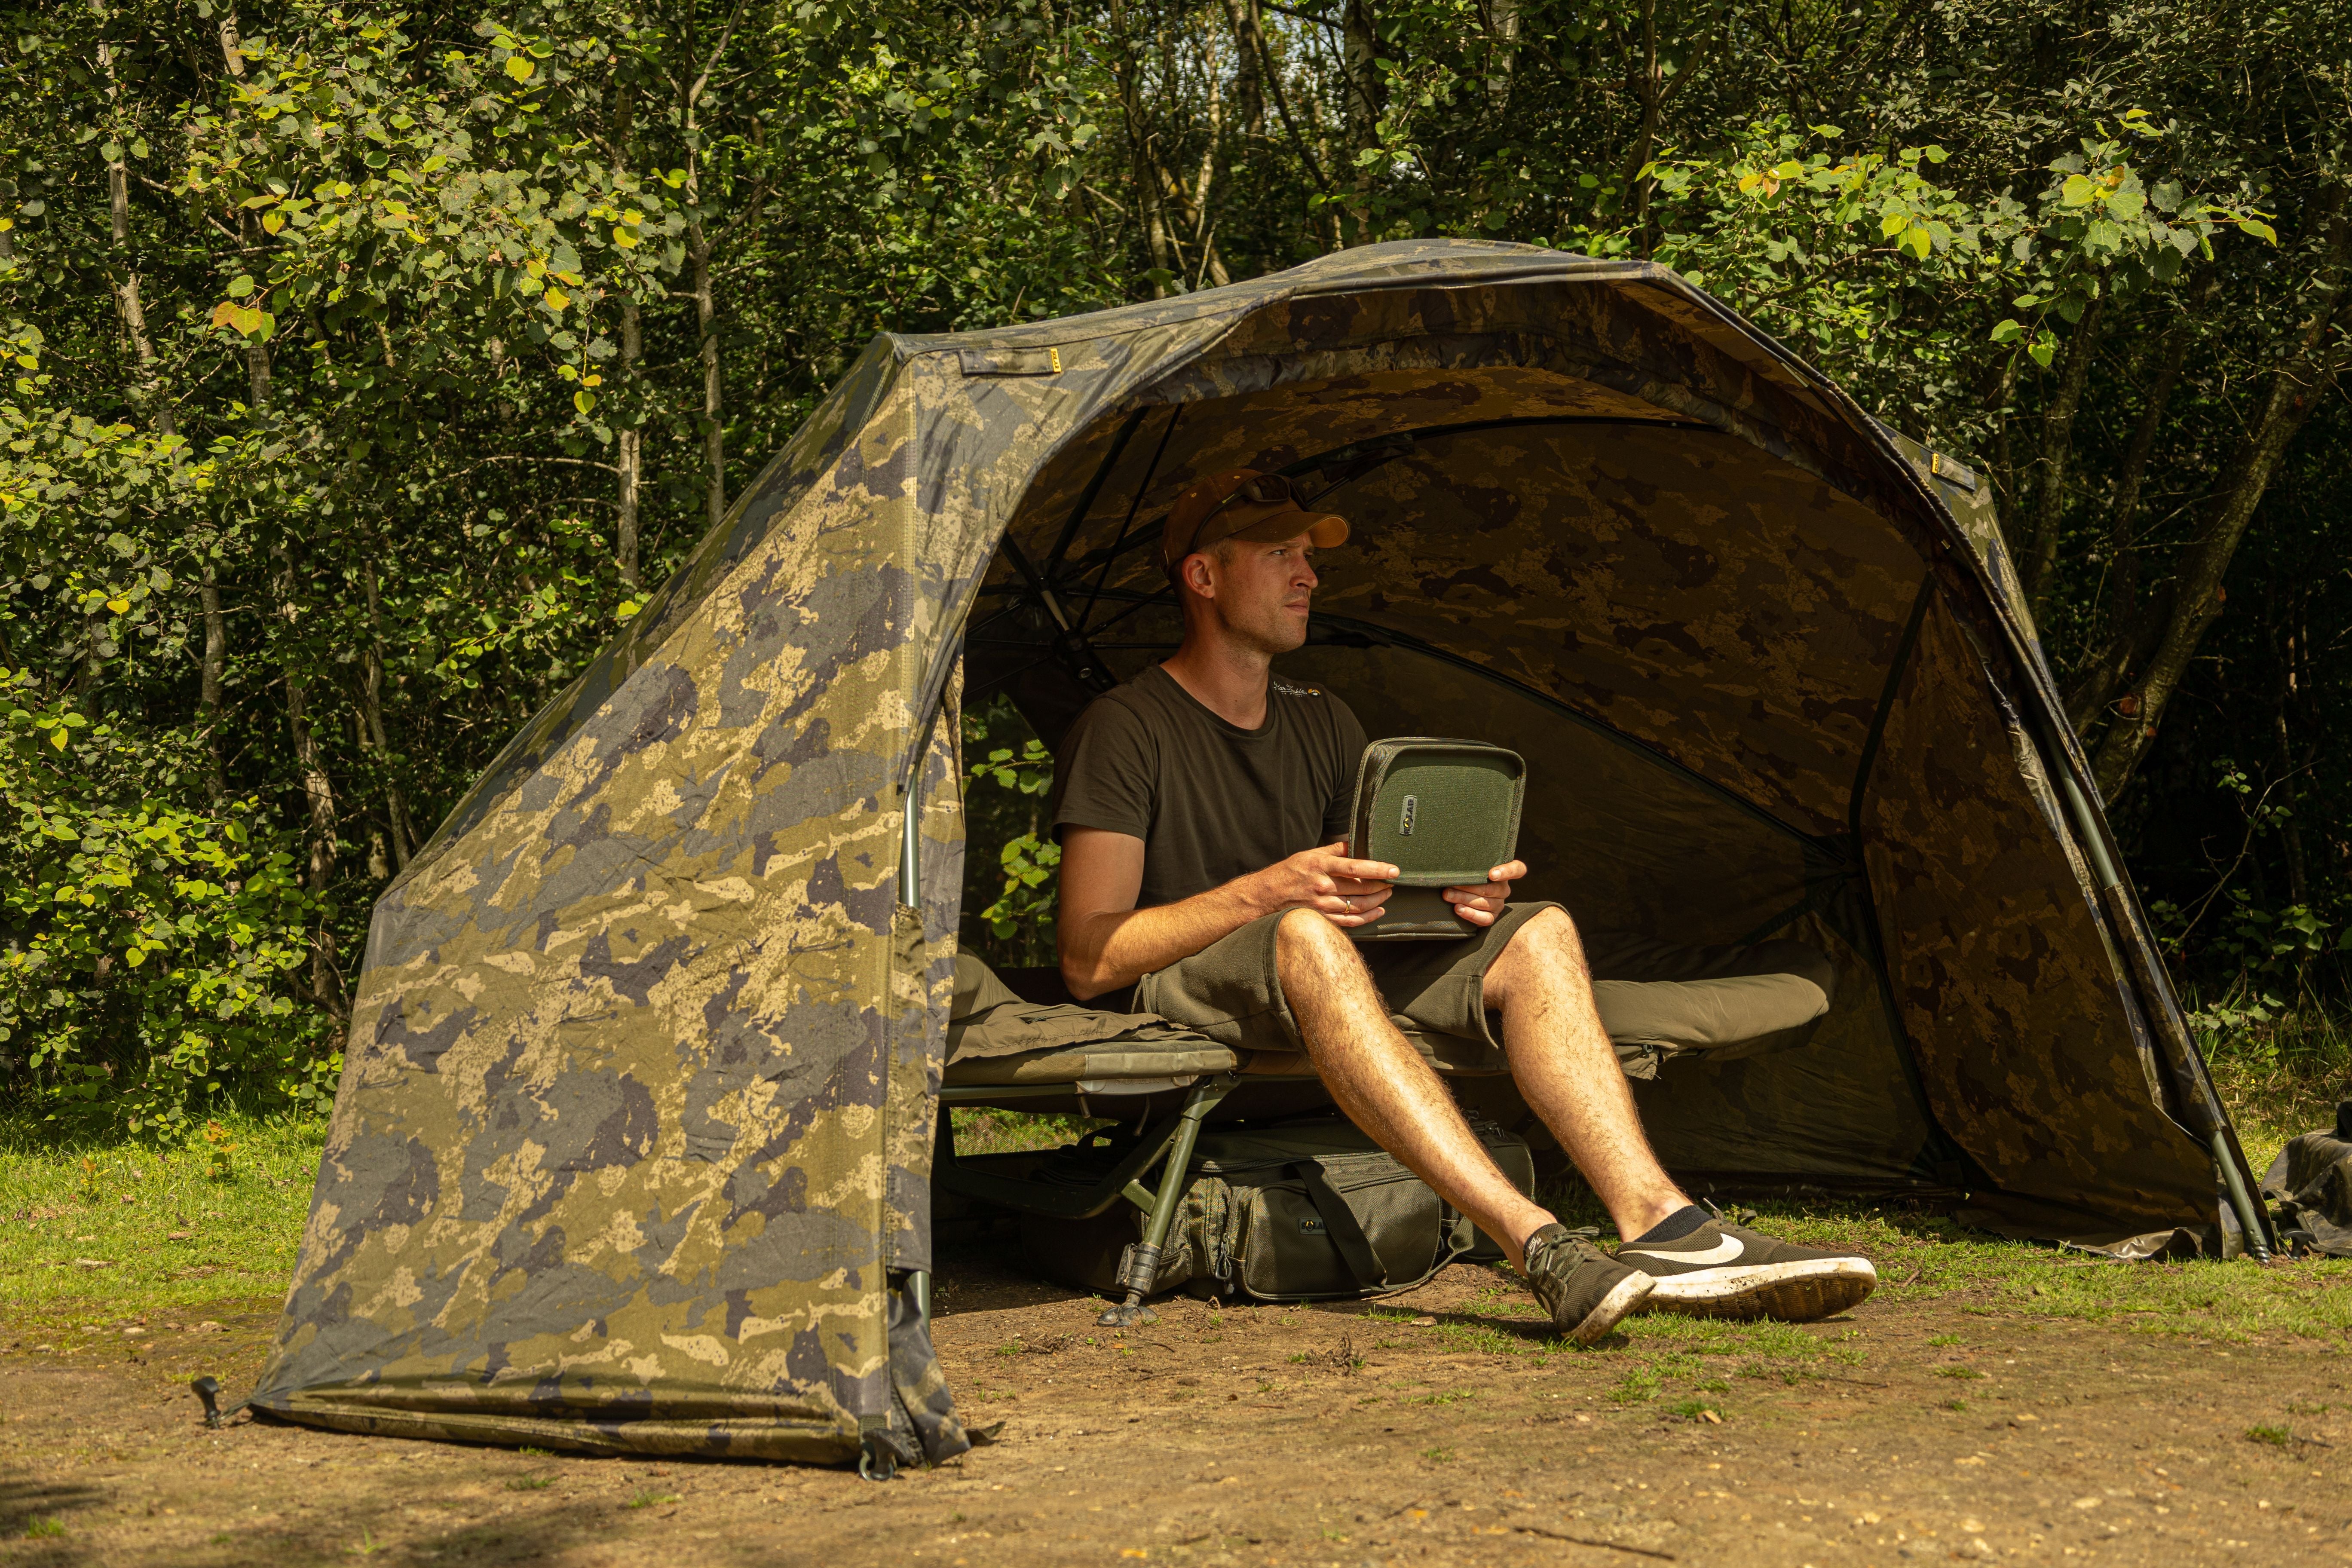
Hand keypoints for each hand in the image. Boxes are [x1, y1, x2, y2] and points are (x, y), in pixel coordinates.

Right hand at [1249, 841, 1398, 928]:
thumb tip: (1356, 843)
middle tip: (1393, 881)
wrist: (1265, 895)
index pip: (1355, 867)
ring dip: (1378, 900)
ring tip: (1387, 894)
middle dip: (1382, 885)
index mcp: (1320, 866)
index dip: (1377, 869)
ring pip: (1358, 906)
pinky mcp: (1322, 918)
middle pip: (1360, 888)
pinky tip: (1377, 911)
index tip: (1394, 869)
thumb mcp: (1309, 854)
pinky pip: (1350, 922)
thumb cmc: (1288, 872)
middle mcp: (1322, 886)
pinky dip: (1367, 917)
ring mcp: (1322, 905)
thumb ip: (1334, 850)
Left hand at [1443, 859, 1526, 927]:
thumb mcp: (1471, 868)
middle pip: (1491, 889)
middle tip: (1450, 885)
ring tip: (1448, 895)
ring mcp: (1498, 904)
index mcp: (1503, 873)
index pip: (1517, 869)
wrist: (1462, 898)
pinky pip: (1485, 919)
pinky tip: (1458, 909)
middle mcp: (1503, 889)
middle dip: (1467, 887)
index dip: (1507, 872)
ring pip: (1485, 903)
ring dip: (1463, 898)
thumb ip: (1470, 865)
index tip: (1492, 874)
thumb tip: (1453, 863)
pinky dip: (1470, 914)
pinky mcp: (1491, 917)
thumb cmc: (1467, 877)